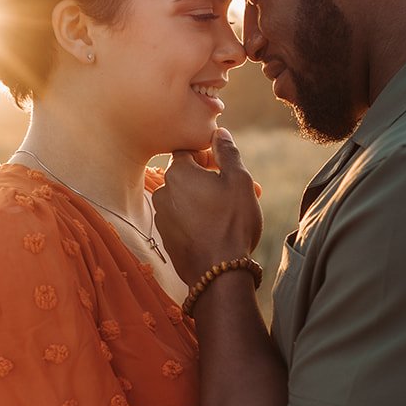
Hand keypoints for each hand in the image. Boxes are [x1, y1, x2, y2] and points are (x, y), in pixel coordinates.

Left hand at [152, 127, 262, 285]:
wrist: (218, 273)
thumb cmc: (231, 223)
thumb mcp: (239, 180)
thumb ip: (227, 152)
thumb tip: (218, 132)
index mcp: (178, 172)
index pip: (189, 151)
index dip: (210, 156)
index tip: (227, 168)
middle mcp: (163, 192)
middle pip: (189, 176)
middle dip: (214, 180)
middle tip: (242, 192)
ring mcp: (162, 217)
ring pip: (187, 199)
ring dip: (208, 200)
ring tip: (233, 213)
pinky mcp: (166, 238)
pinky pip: (183, 219)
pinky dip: (199, 218)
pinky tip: (219, 230)